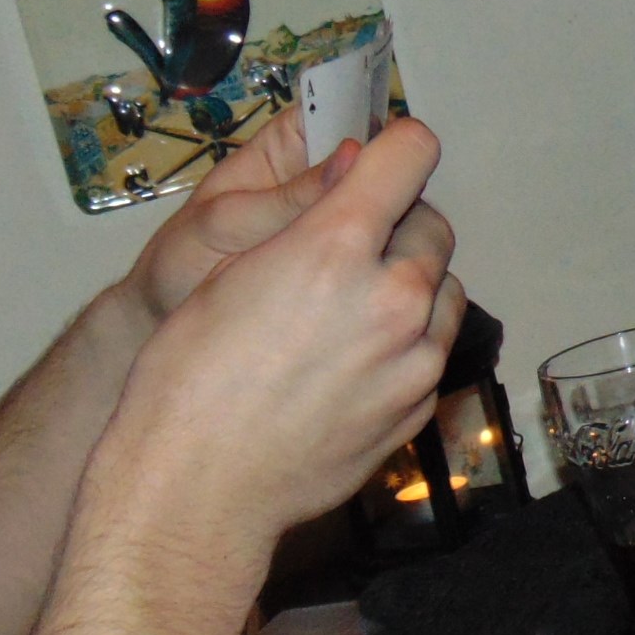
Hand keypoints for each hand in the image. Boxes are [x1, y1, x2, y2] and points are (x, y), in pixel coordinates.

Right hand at [87, 119, 462, 550]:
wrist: (199, 486)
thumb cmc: (190, 379)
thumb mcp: (230, 271)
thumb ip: (304, 223)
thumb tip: (350, 183)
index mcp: (336, 246)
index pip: (410, 156)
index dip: (397, 148)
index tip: (386, 157)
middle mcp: (391, 297)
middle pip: (433, 225)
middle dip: (399, 225)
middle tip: (354, 246)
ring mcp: (413, 359)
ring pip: (444, 289)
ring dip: (413, 283)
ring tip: (357, 307)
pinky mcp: (418, 408)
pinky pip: (432, 351)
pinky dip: (409, 343)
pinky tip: (356, 361)